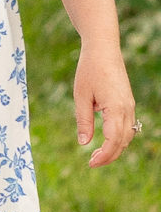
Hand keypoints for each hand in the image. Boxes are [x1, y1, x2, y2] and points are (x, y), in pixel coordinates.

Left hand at [73, 41, 136, 165]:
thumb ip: (84, 120)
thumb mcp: (81, 95)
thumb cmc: (89, 69)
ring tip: (97, 154)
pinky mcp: (128, 102)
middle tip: (92, 162)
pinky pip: (128, 126)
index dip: (103, 155)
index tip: (90, 163)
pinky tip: (106, 140)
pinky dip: (119, 137)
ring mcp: (130, 105)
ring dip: (115, 148)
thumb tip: (84, 143)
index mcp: (116, 108)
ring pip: (128, 135)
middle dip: (109, 155)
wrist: (103, 48)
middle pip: (123, 142)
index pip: (114, 141)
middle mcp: (127, 109)